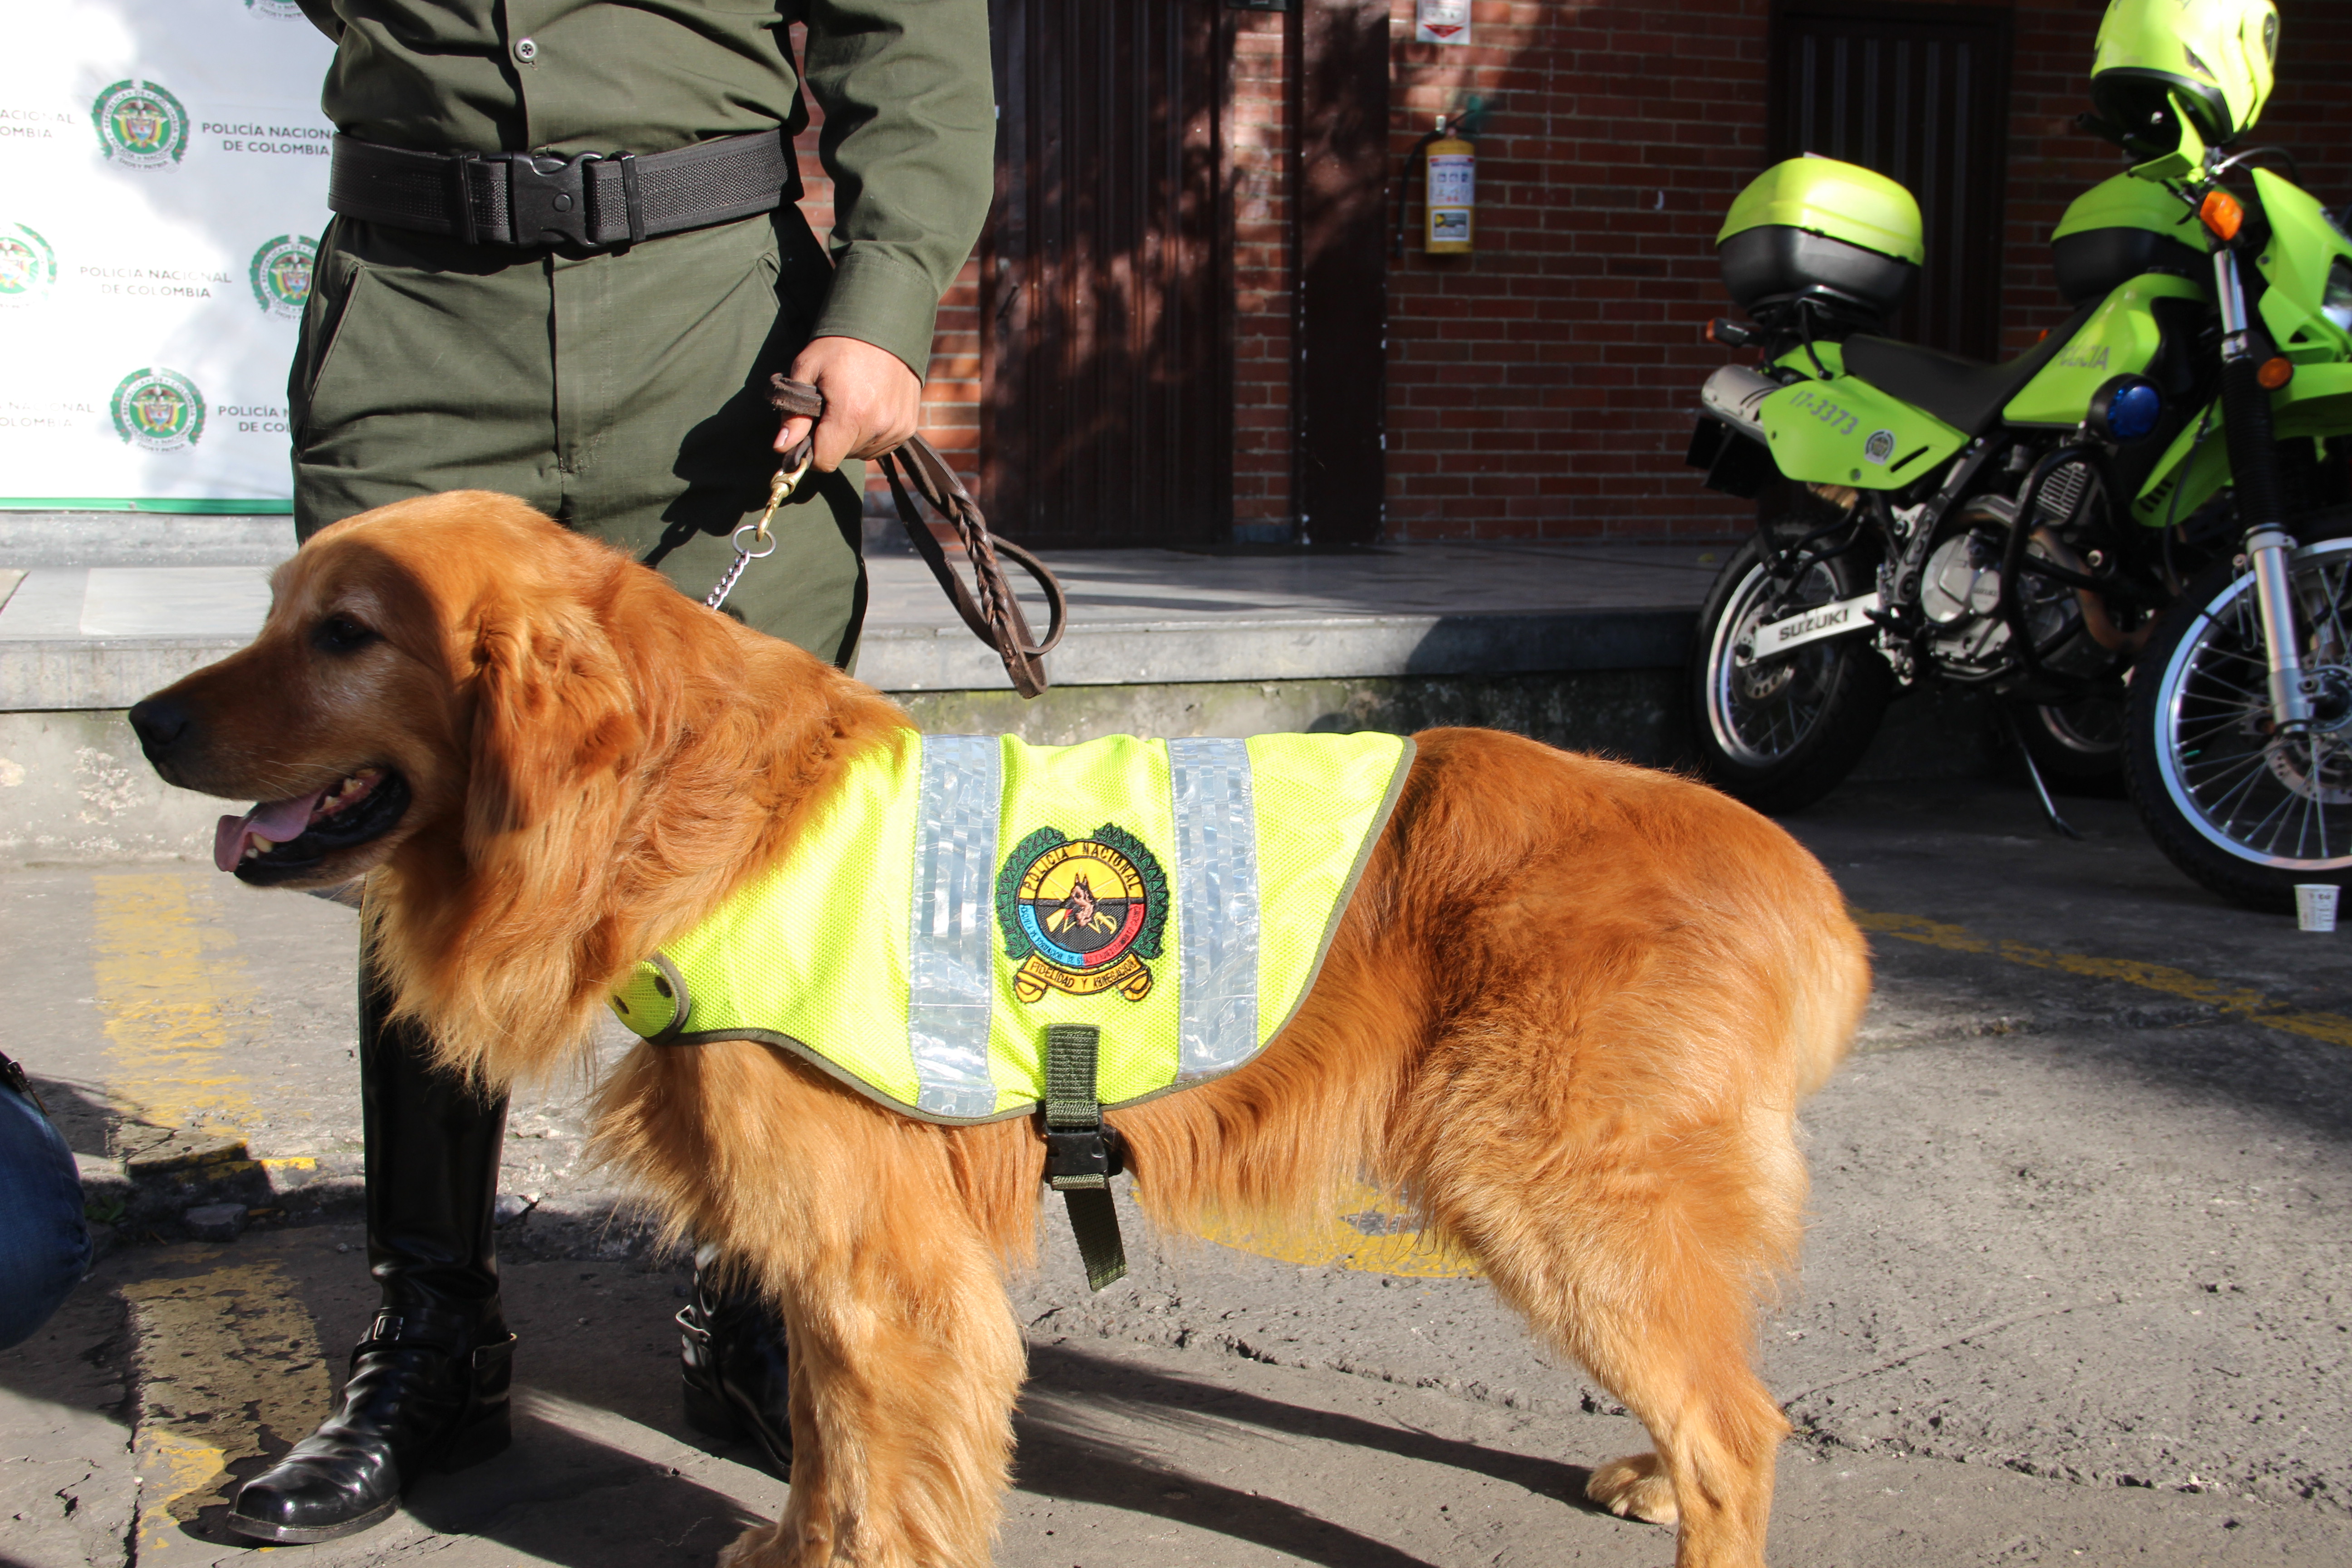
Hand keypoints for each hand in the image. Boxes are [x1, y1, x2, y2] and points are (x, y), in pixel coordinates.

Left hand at [775, 336, 922, 471]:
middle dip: (830, 440)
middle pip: (843, 456)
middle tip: (829, 409)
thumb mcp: (807, 369)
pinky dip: (871, 434)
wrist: (885, 324)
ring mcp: (897, 428)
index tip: (806, 435)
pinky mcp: (908, 426)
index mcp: (850, 413)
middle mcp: (878, 425)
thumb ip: (793, 413)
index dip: (810, 453)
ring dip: (851, 438)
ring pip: (862, 452)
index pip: (825, 461)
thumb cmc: (841, 344)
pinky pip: (882, 446)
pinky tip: (868, 409)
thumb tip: (781, 447)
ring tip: (851, 405)